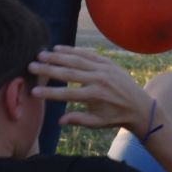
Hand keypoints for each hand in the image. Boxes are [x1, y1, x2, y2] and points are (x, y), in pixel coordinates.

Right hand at [30, 45, 150, 131]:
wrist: (140, 106)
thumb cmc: (115, 117)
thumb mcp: (97, 123)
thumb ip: (77, 120)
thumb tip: (58, 120)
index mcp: (95, 96)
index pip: (67, 93)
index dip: (49, 92)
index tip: (34, 91)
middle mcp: (99, 79)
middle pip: (68, 72)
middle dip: (48, 69)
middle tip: (31, 66)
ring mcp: (104, 68)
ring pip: (76, 59)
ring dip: (57, 56)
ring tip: (41, 54)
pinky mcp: (107, 62)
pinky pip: (88, 54)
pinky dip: (73, 50)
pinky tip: (59, 48)